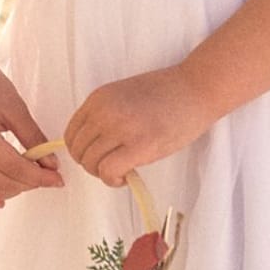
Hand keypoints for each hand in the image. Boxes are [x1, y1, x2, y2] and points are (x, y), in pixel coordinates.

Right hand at [0, 50, 65, 209]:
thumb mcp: (16, 109)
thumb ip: (34, 139)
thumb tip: (51, 165)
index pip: (15, 170)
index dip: (40, 178)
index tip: (58, 179)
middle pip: (2, 183)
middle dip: (29, 184)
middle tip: (47, 176)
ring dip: (10, 191)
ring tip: (27, 181)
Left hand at [62, 64, 212, 187]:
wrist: (197, 88)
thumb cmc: (168, 93)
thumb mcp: (124, 96)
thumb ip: (106, 115)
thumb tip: (95, 145)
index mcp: (99, 98)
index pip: (71, 133)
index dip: (82, 150)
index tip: (99, 155)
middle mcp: (105, 112)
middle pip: (78, 151)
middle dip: (92, 164)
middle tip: (112, 166)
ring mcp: (121, 128)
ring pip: (91, 164)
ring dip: (103, 173)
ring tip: (122, 171)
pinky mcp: (139, 146)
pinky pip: (109, 172)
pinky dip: (113, 180)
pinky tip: (126, 177)